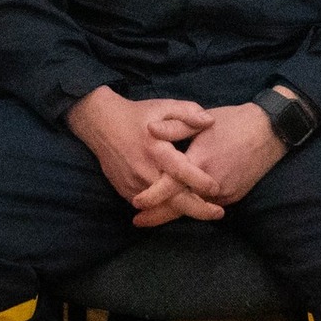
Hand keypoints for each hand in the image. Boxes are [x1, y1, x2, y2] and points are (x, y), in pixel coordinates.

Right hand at [66, 87, 221, 217]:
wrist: (101, 125)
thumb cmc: (138, 115)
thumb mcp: (164, 107)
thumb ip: (188, 113)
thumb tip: (209, 122)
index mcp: (155, 149)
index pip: (180, 171)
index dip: (199, 181)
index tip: (216, 188)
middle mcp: (144, 170)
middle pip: (172, 198)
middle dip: (197, 209)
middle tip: (219, 213)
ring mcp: (133, 184)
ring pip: (161, 206)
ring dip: (184, 211)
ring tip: (207, 212)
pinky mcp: (126, 190)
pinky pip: (149, 206)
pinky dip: (167, 208)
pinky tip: (184, 208)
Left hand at [135, 98, 287, 225]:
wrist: (270, 131)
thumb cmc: (234, 122)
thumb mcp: (203, 120)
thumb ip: (175, 128)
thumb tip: (150, 130)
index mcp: (200, 162)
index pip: (169, 187)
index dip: (151, 197)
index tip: (136, 204)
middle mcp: (212, 183)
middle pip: (179, 207)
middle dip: (157, 216)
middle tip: (138, 221)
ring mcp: (225, 193)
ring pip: (195, 209)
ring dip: (176, 212)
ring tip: (155, 216)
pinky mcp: (234, 197)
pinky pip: (209, 206)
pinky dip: (194, 207)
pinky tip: (182, 205)